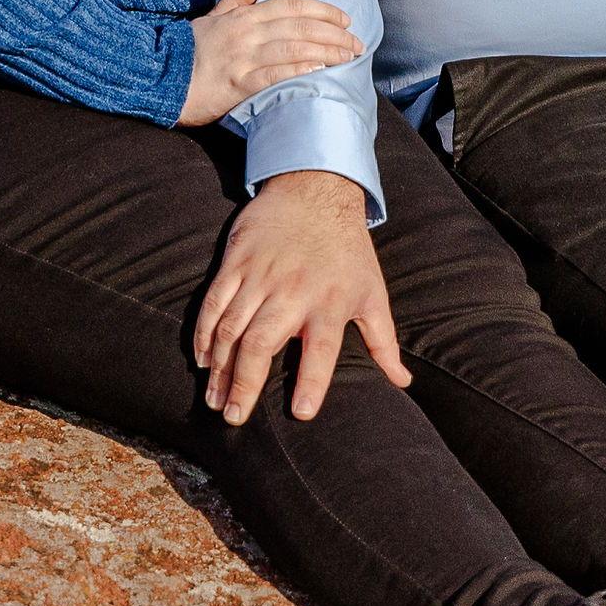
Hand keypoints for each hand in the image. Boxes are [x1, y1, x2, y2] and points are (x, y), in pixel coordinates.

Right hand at [176, 0, 363, 128]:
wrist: (160, 79)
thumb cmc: (187, 51)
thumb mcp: (211, 16)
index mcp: (243, 16)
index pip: (290, 5)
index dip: (321, 10)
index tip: (345, 19)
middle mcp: (247, 32)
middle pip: (300, 25)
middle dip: (334, 33)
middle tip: (358, 42)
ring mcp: (243, 57)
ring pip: (294, 47)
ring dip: (327, 51)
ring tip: (350, 56)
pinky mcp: (238, 82)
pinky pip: (276, 72)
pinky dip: (300, 68)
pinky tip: (321, 68)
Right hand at [189, 170, 410, 424]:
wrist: (316, 188)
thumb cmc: (348, 249)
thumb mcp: (373, 293)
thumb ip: (383, 342)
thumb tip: (403, 382)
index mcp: (330, 302)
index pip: (322, 350)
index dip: (312, 383)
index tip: (301, 415)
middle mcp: (293, 292)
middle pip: (262, 344)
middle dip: (245, 384)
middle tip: (234, 417)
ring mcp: (260, 276)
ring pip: (232, 328)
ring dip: (220, 367)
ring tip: (215, 399)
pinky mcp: (236, 262)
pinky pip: (214, 303)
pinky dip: (205, 333)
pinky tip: (203, 359)